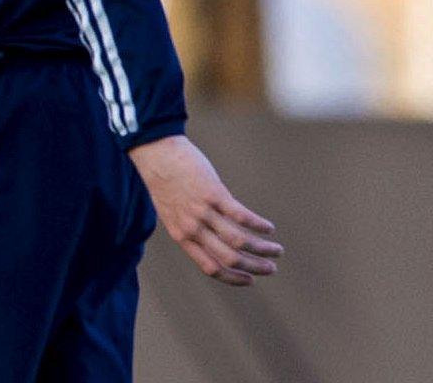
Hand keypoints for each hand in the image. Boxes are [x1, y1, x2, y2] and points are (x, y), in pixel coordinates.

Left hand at [129, 134, 281, 285]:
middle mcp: (192, 228)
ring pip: (239, 241)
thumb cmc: (165, 181)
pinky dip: (259, 225)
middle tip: (271, 268)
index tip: (250, 280)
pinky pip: (241, 216)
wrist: (154, 152)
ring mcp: (203, 212)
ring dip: (263, 249)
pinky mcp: (213, 194)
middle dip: (255, 267)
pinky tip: (269, 228)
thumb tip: (212, 237)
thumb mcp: (172, 212)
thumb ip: (188, 227)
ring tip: (278, 250)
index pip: (210, 267)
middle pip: (230, 258)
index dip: (233, 278)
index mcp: (181, 236)